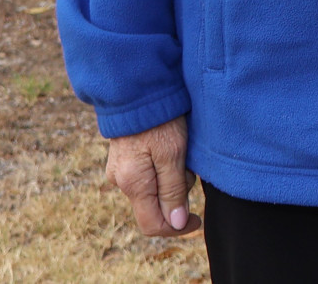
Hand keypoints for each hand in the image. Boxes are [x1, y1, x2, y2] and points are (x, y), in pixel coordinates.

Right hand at [105, 115, 199, 236]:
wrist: (138, 90)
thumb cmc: (159, 120)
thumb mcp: (173, 154)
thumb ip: (173, 190)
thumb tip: (176, 224)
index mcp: (132, 184)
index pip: (152, 225)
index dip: (177, 228)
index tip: (197, 219)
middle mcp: (121, 181)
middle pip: (155, 206)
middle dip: (177, 193)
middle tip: (188, 164)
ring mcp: (120, 170)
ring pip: (154, 190)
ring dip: (172, 178)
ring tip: (180, 149)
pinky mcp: (124, 159)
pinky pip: (148, 175)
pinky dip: (164, 168)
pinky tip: (170, 147)